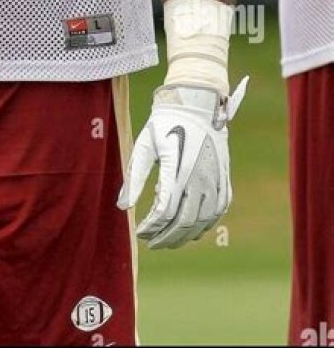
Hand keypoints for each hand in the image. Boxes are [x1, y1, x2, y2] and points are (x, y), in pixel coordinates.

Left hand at [117, 78, 247, 248]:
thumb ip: (134, 177)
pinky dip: (205, 225)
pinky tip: (191, 229)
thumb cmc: (164, 124)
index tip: (139, 231)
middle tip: (151, 242)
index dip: (151, 226)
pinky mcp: (224, 178)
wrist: (195, 104)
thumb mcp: (144, 146)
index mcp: (178, 169)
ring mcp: (215, 179)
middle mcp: (199, 177)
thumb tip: (123, 207)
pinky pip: (218, 211)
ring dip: (185, 235)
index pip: (164, 211)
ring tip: (168, 240)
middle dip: (166, 237)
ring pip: (203, 221)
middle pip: (184, 222)